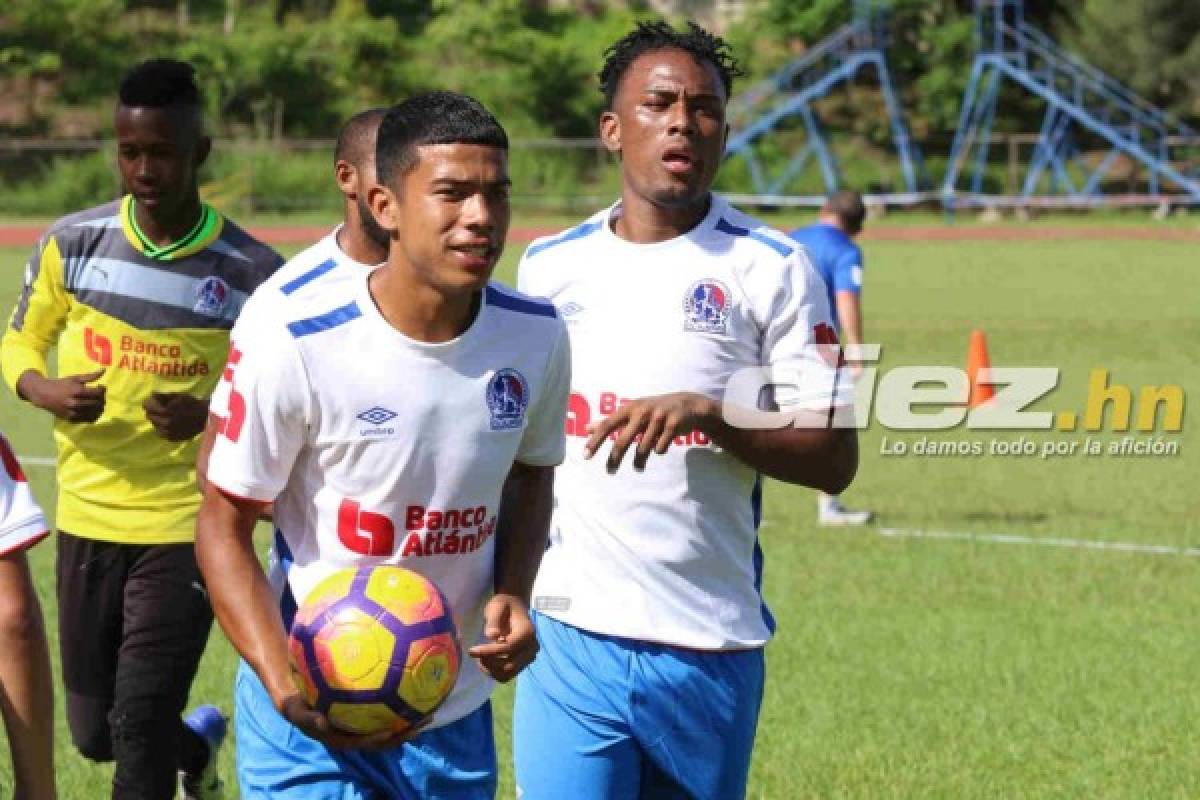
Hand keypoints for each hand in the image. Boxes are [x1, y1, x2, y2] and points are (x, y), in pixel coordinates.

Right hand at [18, 369, 105, 422]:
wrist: (42, 394)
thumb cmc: (61, 384)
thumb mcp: (75, 378)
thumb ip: (90, 376)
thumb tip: (104, 370)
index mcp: (76, 391)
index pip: (97, 393)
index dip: (102, 390)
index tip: (101, 387)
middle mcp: (74, 402)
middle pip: (96, 403)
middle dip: (102, 399)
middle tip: (101, 396)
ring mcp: (71, 411)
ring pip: (92, 413)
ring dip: (99, 408)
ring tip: (99, 404)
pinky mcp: (69, 418)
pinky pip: (86, 419)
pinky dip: (92, 416)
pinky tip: (93, 411)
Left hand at [143, 391, 207, 440]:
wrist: (206, 418)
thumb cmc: (193, 404)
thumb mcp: (179, 396)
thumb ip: (164, 396)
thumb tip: (152, 393)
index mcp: (166, 411)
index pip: (148, 406)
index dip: (150, 402)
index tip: (154, 400)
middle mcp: (166, 423)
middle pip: (150, 416)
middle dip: (154, 411)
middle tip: (162, 408)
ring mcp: (169, 432)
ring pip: (154, 425)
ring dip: (157, 420)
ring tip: (167, 416)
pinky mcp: (172, 439)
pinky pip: (161, 433)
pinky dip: (163, 428)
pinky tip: (171, 424)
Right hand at [277, 693, 429, 751]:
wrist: (298, 698)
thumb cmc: (298, 705)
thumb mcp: (296, 711)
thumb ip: (307, 718)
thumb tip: (321, 724)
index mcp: (343, 737)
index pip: (365, 743)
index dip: (380, 740)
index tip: (392, 732)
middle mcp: (357, 732)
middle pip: (386, 737)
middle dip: (406, 731)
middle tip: (424, 720)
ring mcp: (364, 723)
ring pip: (391, 723)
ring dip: (411, 719)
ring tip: (432, 707)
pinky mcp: (368, 712)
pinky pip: (388, 707)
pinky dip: (402, 699)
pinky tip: (418, 683)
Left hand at [467, 594, 537, 682]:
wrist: (514, 608)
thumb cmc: (504, 605)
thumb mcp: (496, 606)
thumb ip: (494, 620)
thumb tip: (492, 636)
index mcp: (527, 632)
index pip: (508, 648)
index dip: (489, 652)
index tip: (471, 650)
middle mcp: (532, 647)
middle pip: (509, 665)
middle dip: (489, 662)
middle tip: (474, 653)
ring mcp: (529, 657)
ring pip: (508, 674)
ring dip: (491, 669)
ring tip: (480, 657)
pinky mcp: (522, 663)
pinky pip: (507, 675)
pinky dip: (494, 672)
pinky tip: (485, 661)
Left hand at [584, 392, 718, 471]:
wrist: (687, 404)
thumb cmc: (654, 409)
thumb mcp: (632, 411)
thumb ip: (611, 421)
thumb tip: (587, 428)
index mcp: (630, 408)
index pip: (607, 425)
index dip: (596, 441)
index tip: (586, 455)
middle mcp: (642, 411)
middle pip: (623, 440)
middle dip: (615, 458)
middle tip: (610, 472)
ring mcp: (659, 418)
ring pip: (643, 448)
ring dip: (639, 461)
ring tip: (638, 467)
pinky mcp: (673, 425)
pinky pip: (661, 447)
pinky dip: (659, 450)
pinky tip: (660, 448)